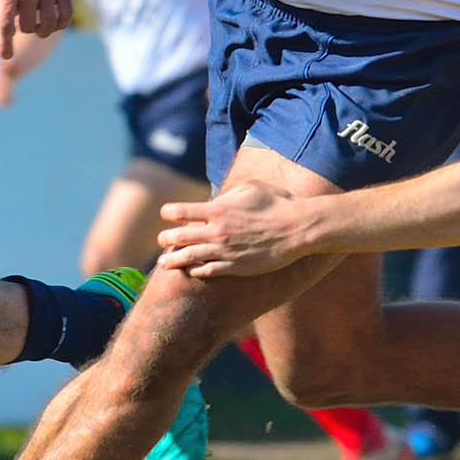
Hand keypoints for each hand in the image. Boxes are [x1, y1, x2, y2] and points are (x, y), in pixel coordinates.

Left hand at [0, 0, 71, 56]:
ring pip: (49, 25)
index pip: (5, 24)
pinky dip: (60, 24)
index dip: (5, 43)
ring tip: (38, 24)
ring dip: (42, 29)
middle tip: (22, 18)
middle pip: (28, 27)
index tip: (6, 55)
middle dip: (24, 27)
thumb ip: (0, 6)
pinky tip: (54, 21)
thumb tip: (5, 33)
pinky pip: (66, 15)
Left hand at [157, 180, 311, 276]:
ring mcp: (225, 252)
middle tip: (162, 240)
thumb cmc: (276, 203)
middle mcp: (217, 232)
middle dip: (166, 238)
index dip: (170, 213)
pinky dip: (197, 271)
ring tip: (163, 264)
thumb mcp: (251, 188)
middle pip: (179, 237)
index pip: (180, 212)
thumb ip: (228, 194)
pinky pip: (208, 271)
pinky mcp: (235, 267)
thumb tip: (217, 198)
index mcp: (218, 210)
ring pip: (189, 258)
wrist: (297, 229)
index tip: (167, 214)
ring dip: (173, 260)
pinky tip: (192, 271)